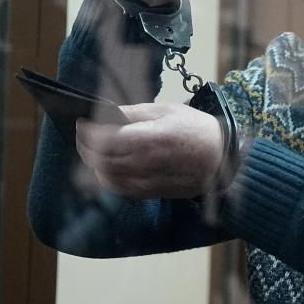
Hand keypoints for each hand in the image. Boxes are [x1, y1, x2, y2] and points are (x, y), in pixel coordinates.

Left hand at [75, 102, 224, 198]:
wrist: (221, 158)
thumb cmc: (196, 129)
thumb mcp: (166, 111)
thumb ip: (133, 113)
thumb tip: (105, 113)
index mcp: (148, 140)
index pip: (103, 140)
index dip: (86, 132)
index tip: (81, 122)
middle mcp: (144, 164)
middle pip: (99, 160)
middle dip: (85, 146)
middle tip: (83, 134)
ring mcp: (146, 182)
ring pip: (105, 177)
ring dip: (94, 163)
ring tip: (93, 149)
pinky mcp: (150, 193)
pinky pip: (119, 188)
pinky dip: (107, 176)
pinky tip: (109, 164)